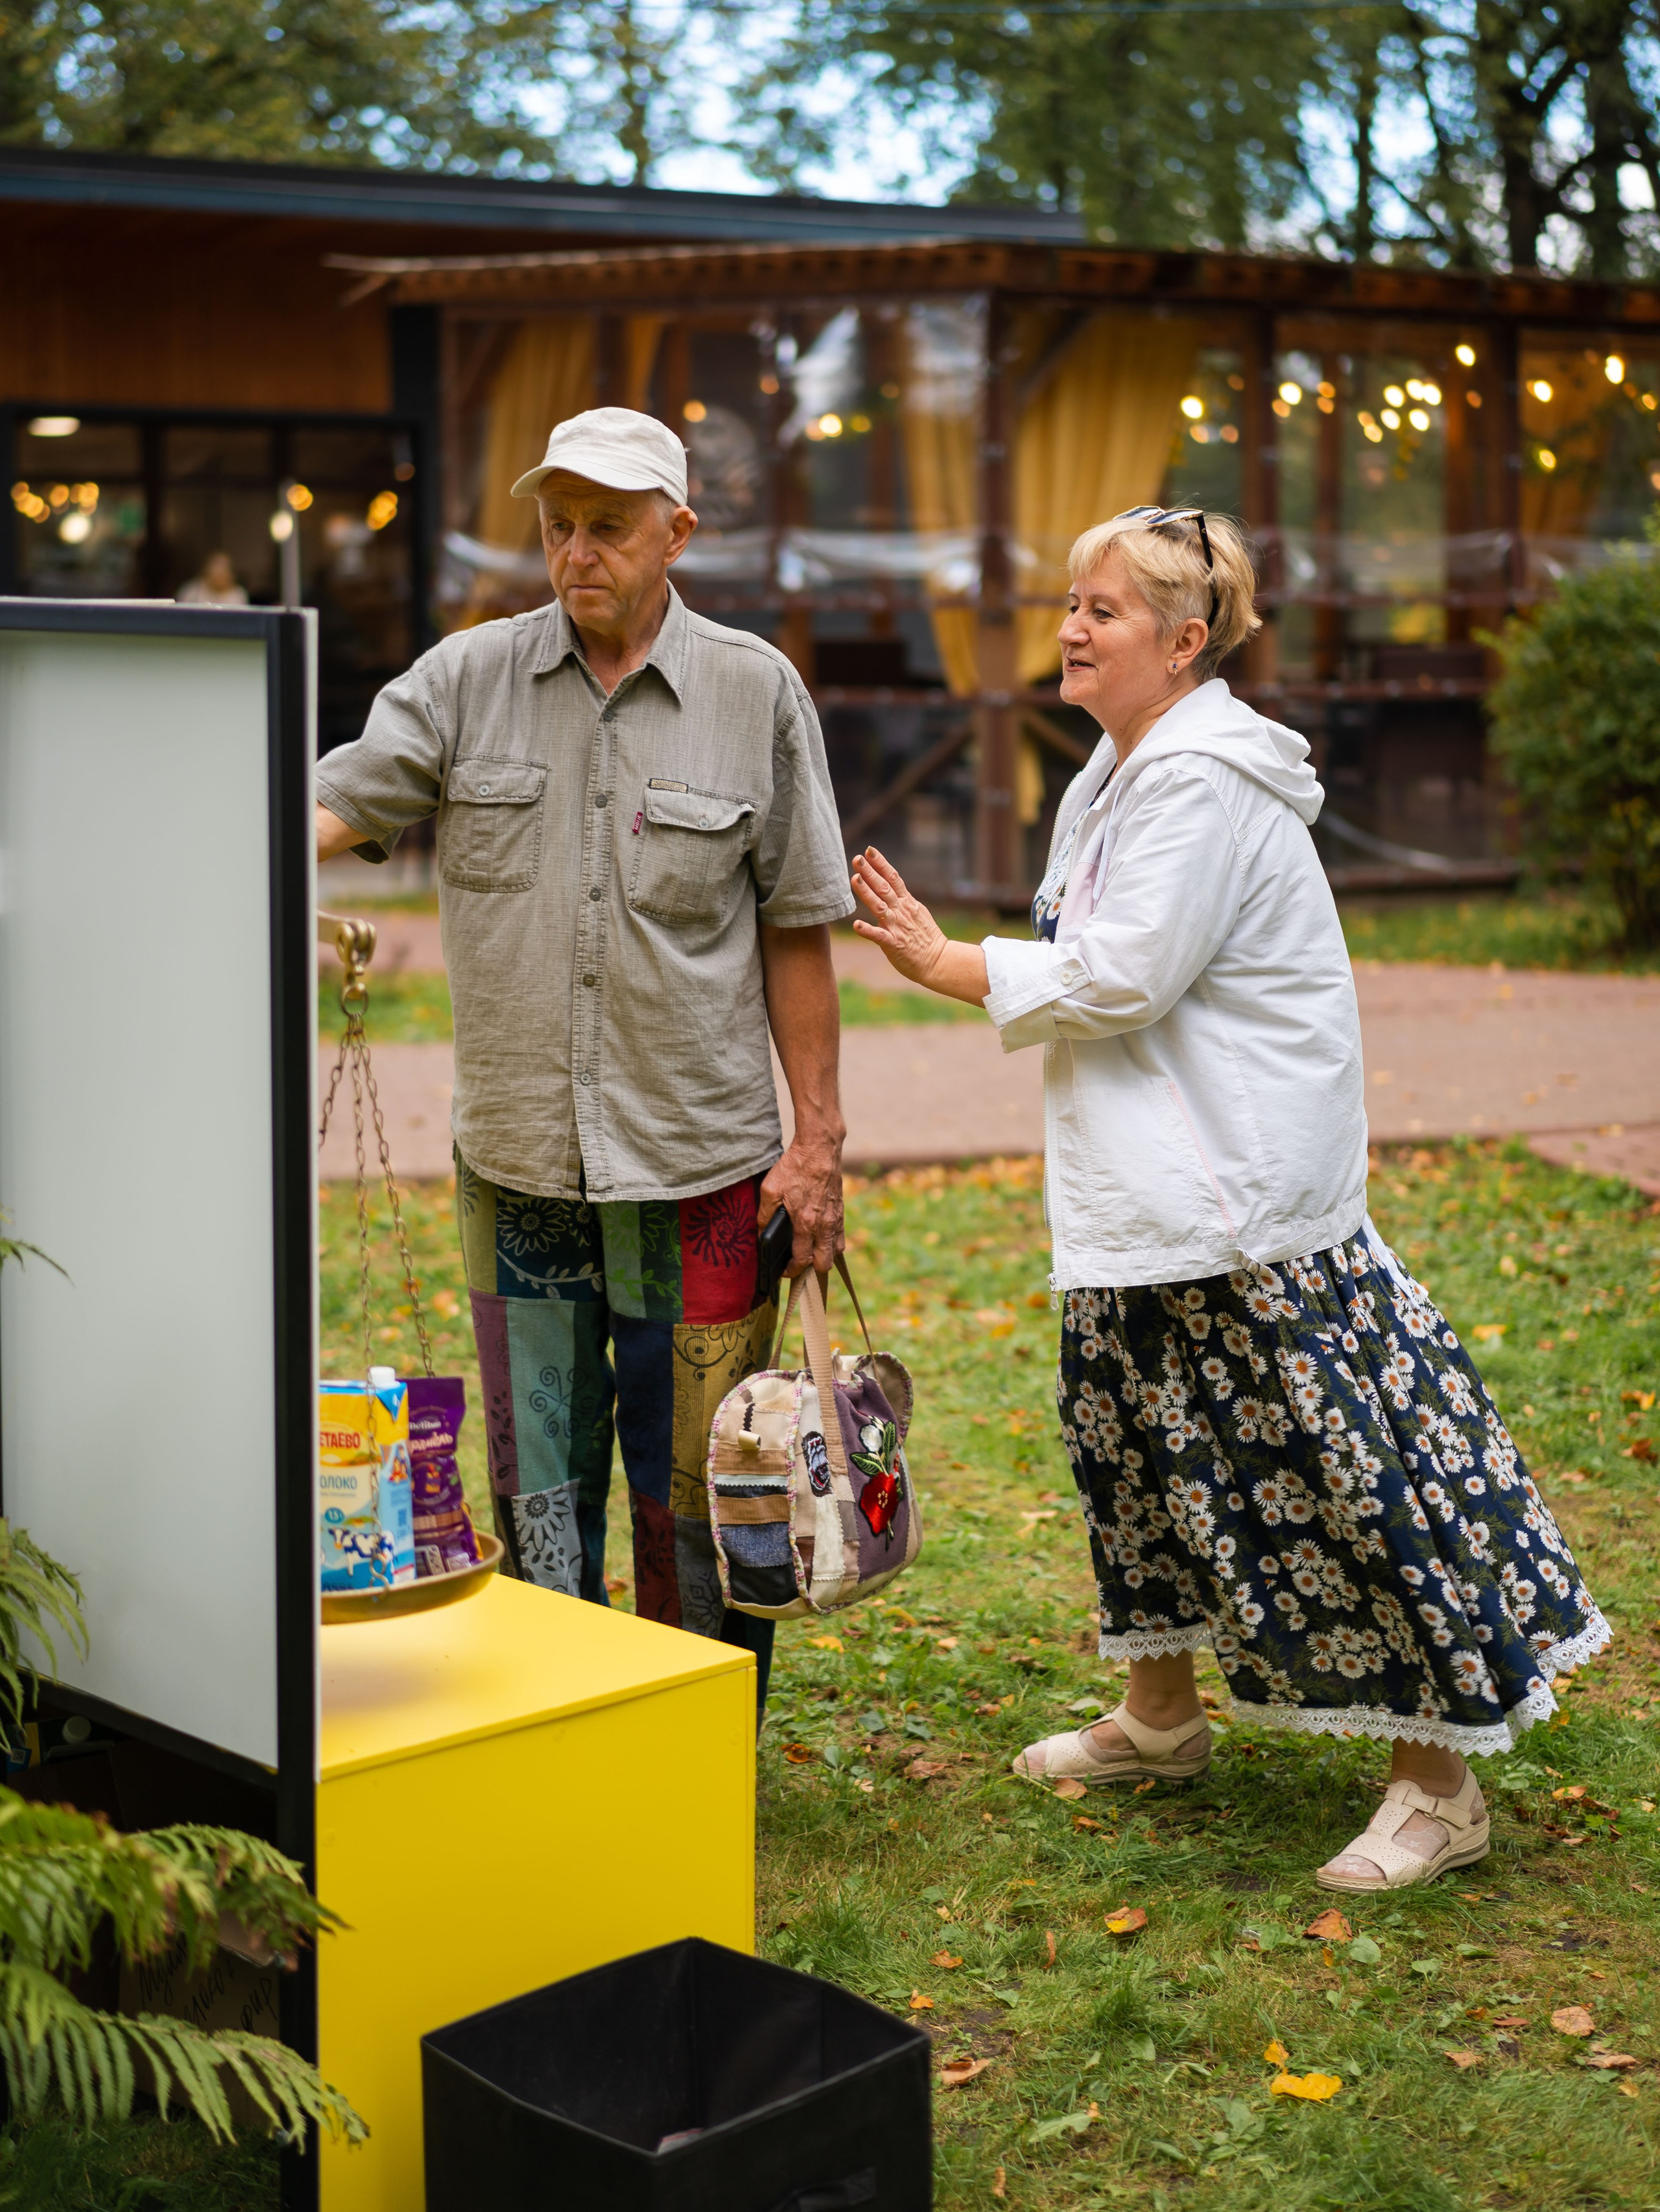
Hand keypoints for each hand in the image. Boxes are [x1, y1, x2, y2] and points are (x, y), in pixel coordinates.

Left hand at [759, 1129, 843, 1279]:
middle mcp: (824, 1225)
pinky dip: (832, 1243)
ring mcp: (835, 1219)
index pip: (802, 1261)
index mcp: (805, 1223)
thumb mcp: (770, 1189)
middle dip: (810, 1269)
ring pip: (836, 1253)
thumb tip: (761, 1233)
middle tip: (798, 1262)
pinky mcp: (841, 1211)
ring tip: (810, 1251)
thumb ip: (764, 1215)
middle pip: (824, 1265)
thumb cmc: (794, 1167)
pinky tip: (820, 1236)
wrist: (820, 1148)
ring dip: (823, 1256)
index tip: (784, 1270)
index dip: (792, 1271)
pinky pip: (840, 1237)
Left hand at [851, 848, 991, 1006]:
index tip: (869, 851)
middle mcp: (901, 911)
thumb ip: (903, 901)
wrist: (939, 961)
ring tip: (854, 879)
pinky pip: (879, 936)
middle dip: (870, 872)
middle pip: (884, 888)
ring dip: (866, 892)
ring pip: (879, 906)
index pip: (893, 878)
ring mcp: (897, 927)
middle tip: (857, 858)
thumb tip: (891, 887)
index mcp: (907, 903)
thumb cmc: (926, 939)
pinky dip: (868, 930)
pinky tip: (856, 925)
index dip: (881, 863)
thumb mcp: (917, 912)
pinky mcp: (894, 944)